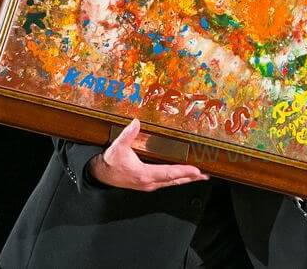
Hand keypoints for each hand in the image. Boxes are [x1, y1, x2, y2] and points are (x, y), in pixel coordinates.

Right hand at [89, 119, 208, 191]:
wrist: (101, 174)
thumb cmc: (110, 162)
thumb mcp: (117, 147)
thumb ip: (127, 134)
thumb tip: (136, 122)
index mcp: (144, 174)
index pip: (168, 173)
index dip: (183, 171)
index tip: (196, 170)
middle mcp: (149, 182)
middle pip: (174, 181)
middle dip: (190, 178)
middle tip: (205, 175)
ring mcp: (149, 185)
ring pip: (171, 183)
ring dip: (186, 179)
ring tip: (199, 176)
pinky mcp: (147, 184)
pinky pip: (166, 182)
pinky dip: (177, 179)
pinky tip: (183, 176)